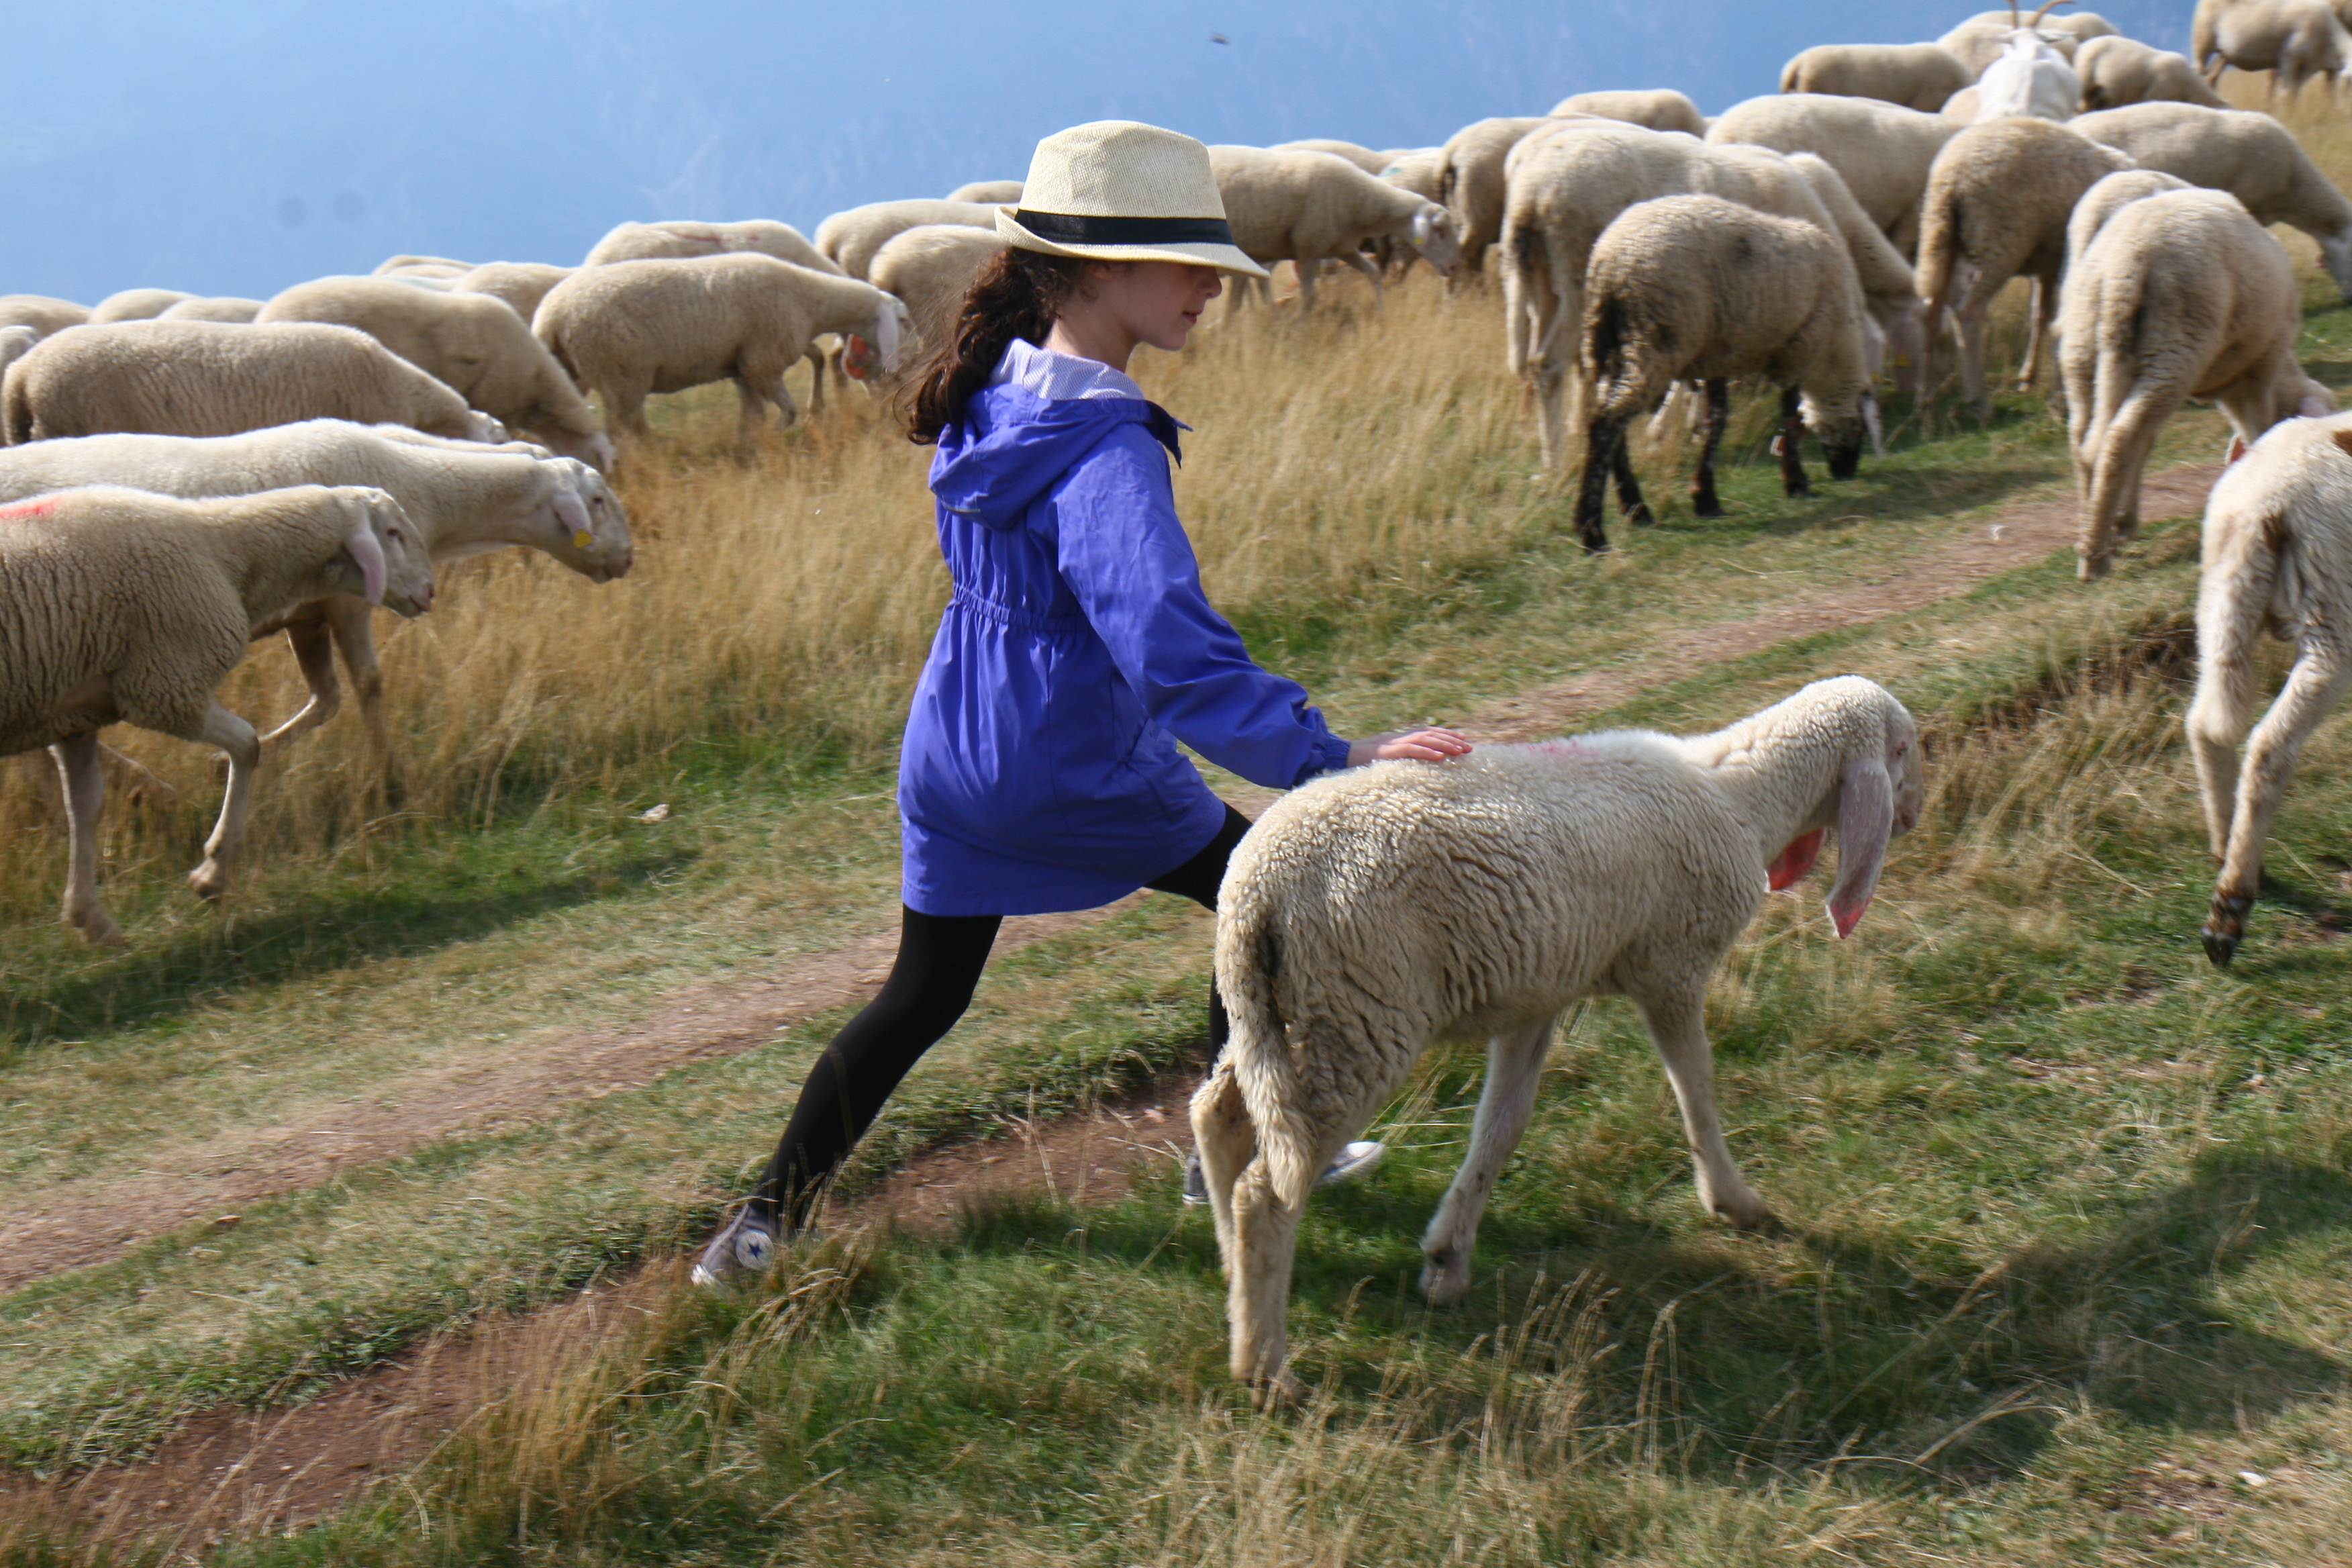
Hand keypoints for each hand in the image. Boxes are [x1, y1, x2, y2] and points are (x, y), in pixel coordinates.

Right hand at [1347, 727, 1473, 766]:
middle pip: (1430, 734)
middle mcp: (1399, 737)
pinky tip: (1441, 757)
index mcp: (1399, 738)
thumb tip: (1416, 763)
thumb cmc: (1360, 761)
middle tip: (1469, 747)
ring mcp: (1393, 743)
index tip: (1463, 738)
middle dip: (1451, 740)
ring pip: (1424, 740)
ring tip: (1460, 751)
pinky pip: (1410, 751)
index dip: (1446, 734)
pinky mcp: (1387, 752)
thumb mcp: (1385, 757)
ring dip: (1444, 745)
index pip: (1427, 732)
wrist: (1338, 757)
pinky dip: (1427, 753)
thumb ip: (1400, 756)